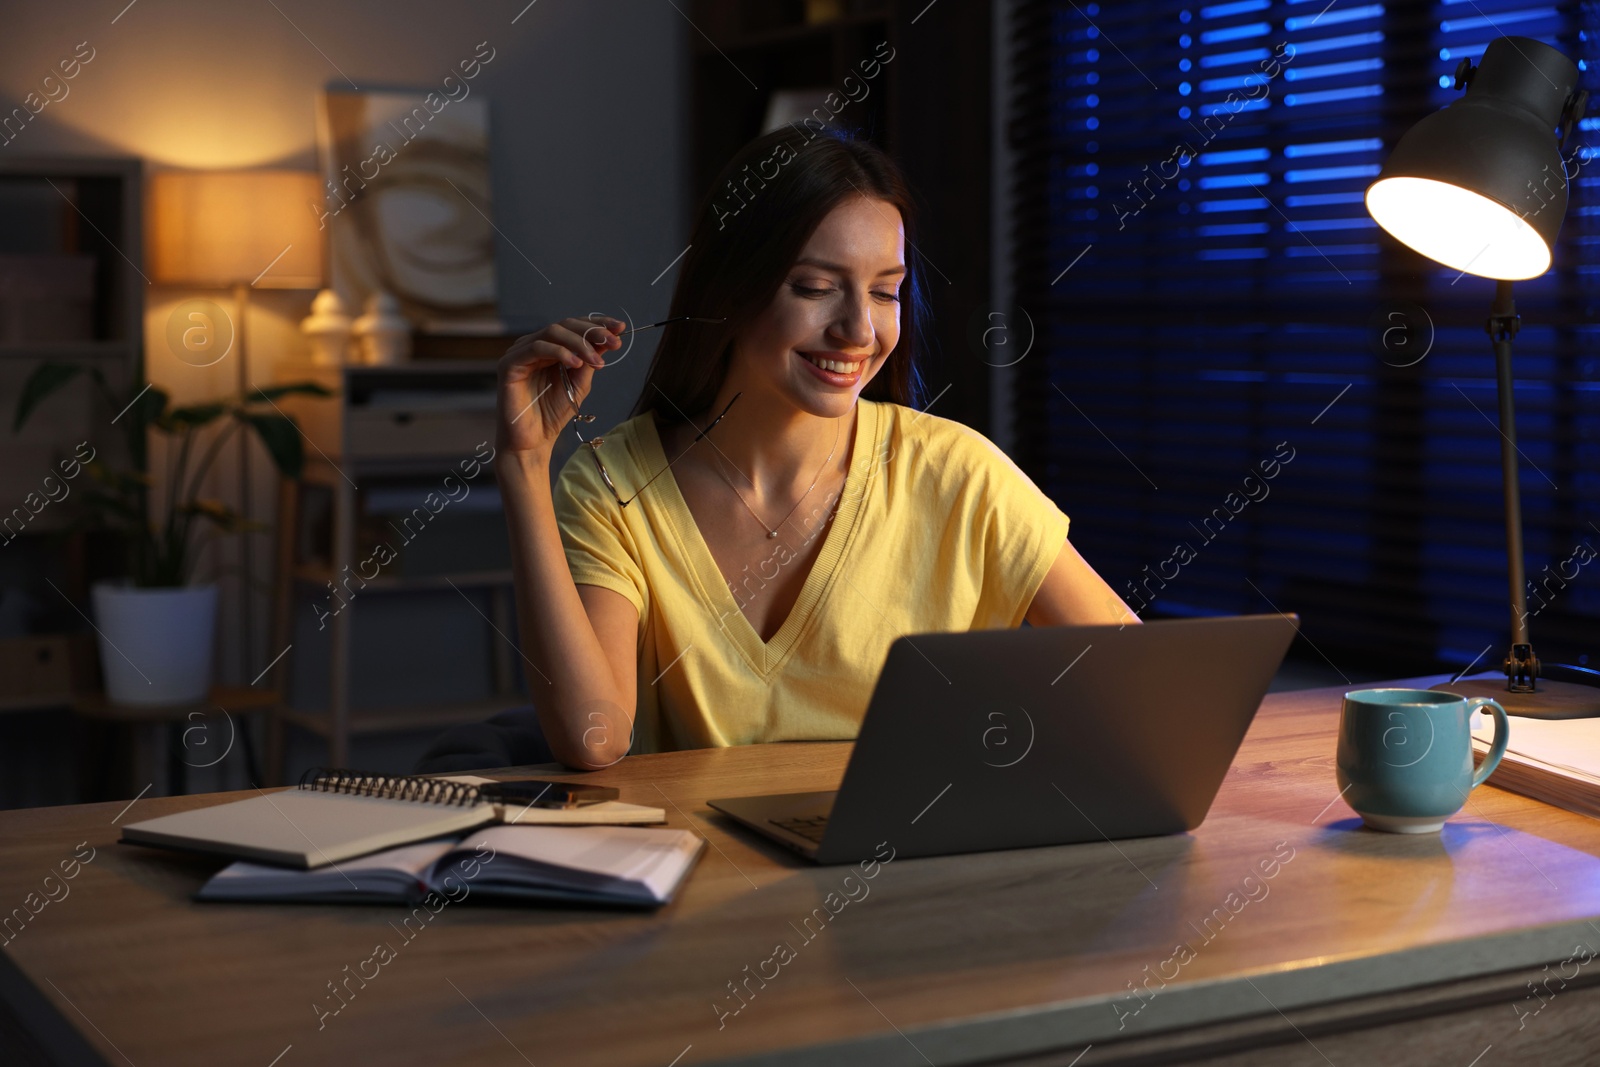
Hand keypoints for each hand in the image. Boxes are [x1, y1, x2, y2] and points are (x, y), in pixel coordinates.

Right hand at [496, 315, 624, 455]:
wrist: (534, 440)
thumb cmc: (553, 413)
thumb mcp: (579, 383)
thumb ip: (590, 360)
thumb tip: (608, 339)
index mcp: (551, 347)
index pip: (574, 326)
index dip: (597, 324)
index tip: (620, 327)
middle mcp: (534, 345)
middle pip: (565, 325)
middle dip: (592, 331)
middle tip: (613, 341)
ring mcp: (520, 352)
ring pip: (552, 332)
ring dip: (579, 343)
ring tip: (596, 360)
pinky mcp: (509, 363)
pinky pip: (537, 348)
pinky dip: (560, 352)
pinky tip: (577, 363)